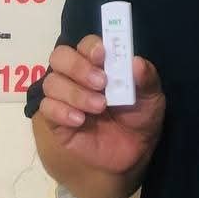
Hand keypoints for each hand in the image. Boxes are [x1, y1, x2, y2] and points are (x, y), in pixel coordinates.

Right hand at [38, 34, 165, 175]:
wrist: (134, 153)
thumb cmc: (141, 116)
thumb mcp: (152, 97)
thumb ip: (146, 79)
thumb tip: (136, 62)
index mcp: (100, 63)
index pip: (86, 44)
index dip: (91, 47)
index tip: (102, 56)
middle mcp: (77, 75)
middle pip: (60, 56)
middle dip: (77, 67)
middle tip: (101, 83)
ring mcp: (64, 97)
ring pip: (51, 82)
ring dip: (75, 93)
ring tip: (99, 106)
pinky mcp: (56, 121)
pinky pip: (46, 108)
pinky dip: (62, 111)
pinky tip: (80, 121)